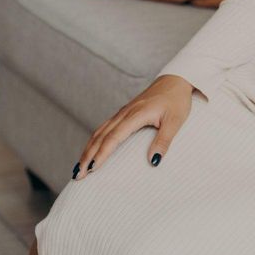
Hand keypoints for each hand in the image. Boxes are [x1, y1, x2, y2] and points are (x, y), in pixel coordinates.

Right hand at [73, 75, 194, 179]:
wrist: (176, 80)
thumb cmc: (177, 100)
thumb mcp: (175, 121)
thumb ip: (164, 140)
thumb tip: (153, 161)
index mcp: (136, 114)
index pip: (113, 137)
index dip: (102, 154)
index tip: (92, 169)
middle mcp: (125, 113)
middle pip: (101, 136)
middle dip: (88, 156)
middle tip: (78, 175)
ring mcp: (123, 112)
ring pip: (100, 131)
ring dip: (88, 149)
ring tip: (79, 167)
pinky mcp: (124, 112)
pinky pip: (105, 127)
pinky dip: (95, 140)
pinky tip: (91, 149)